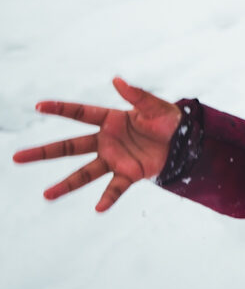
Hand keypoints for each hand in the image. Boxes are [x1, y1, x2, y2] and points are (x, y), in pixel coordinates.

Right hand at [12, 77, 181, 211]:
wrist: (184, 140)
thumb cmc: (167, 119)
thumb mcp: (154, 106)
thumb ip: (136, 95)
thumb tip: (116, 80)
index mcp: (111, 119)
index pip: (80, 113)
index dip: (60, 109)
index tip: (38, 106)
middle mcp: (107, 141)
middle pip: (70, 147)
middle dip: (44, 152)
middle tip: (16, 157)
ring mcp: (115, 159)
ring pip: (85, 173)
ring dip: (66, 184)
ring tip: (46, 195)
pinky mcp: (129, 174)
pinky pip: (116, 188)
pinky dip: (108, 198)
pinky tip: (98, 208)